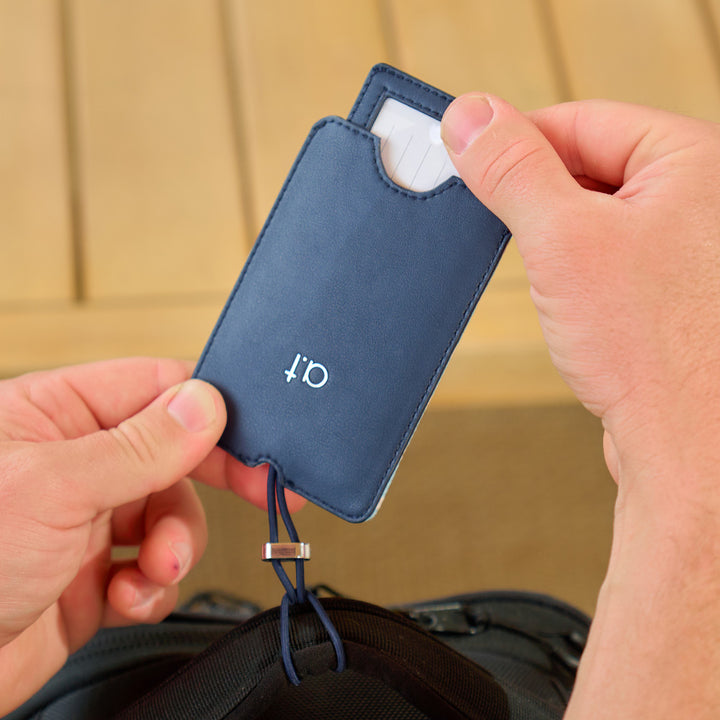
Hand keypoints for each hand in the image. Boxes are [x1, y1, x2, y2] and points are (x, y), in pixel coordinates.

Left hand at [0, 358, 278, 712]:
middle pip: (173, 452)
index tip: (254, 435)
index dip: (210, 408)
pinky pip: (153, 568)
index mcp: (54, 415)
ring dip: (176, 544)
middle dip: (213, 478)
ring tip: (155, 567)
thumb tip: (205, 405)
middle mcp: (74, 462)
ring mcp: (86, 519)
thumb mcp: (55, 488)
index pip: (154, 387)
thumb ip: (140, 445)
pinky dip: (152, 586)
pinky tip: (129, 595)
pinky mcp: (94, 574)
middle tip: (262, 487)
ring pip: (171, 514)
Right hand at [442, 97, 719, 717]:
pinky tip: (568, 302)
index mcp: (694, 162)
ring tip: (546, 274)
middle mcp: (699, 201)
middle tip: (497, 222)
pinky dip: (572, 271)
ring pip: (592, 216)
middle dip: (534, 197)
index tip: (467, 156)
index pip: (581, 120)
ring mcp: (686, 248)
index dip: (515, 138)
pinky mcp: (668, 291)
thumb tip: (470, 119)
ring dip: (552, 238)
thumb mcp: (563, 239)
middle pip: (587, 166)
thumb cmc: (657, 350)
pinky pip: (604, 257)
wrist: (691, 448)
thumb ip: (513, 170)